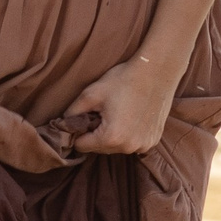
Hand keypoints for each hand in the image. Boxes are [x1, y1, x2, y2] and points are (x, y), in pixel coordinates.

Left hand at [42, 52, 183, 157]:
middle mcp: (128, 147)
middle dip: (96, 134)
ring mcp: (143, 145)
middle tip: (103, 112)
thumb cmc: (124, 80)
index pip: (82, 146)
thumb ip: (72, 112)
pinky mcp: (153, 141)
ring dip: (113, 135)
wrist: (158, 71)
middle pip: (99, 149)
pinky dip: (128, 135)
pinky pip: (132, 144)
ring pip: (116, 147)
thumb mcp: (92, 93)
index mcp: (111, 137)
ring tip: (118, 112)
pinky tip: (132, 116)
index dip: (80, 131)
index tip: (87, 116)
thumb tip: (62, 124)